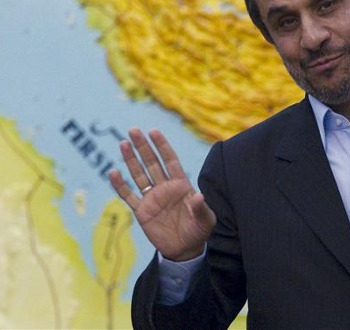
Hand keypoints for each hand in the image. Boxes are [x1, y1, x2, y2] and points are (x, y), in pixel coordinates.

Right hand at [108, 128, 215, 260]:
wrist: (185, 249)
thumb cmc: (199, 230)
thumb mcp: (205, 220)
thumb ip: (200, 207)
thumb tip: (199, 195)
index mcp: (181, 184)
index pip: (170, 160)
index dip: (162, 146)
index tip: (154, 131)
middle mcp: (165, 187)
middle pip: (152, 163)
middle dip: (143, 146)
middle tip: (133, 130)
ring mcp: (152, 198)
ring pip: (139, 174)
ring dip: (131, 159)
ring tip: (123, 142)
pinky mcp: (142, 211)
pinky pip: (128, 196)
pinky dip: (120, 185)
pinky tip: (113, 172)